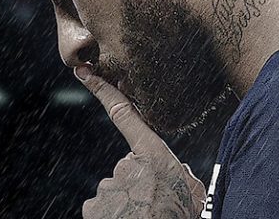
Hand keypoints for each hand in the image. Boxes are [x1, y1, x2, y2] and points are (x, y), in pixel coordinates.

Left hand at [75, 66, 206, 218]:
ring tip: (145, 214)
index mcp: (152, 154)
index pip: (124, 113)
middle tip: (154, 202)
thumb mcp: (193, 190)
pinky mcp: (93, 207)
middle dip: (138, 184)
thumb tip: (177, 170)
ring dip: (128, 202)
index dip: (102, 90)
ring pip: (115, 190)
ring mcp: (108, 185)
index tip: (85, 72)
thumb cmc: (180, 216)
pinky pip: (102, 208)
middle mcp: (126, 164)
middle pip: (127, 168)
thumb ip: (180, 172)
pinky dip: (112, 215)